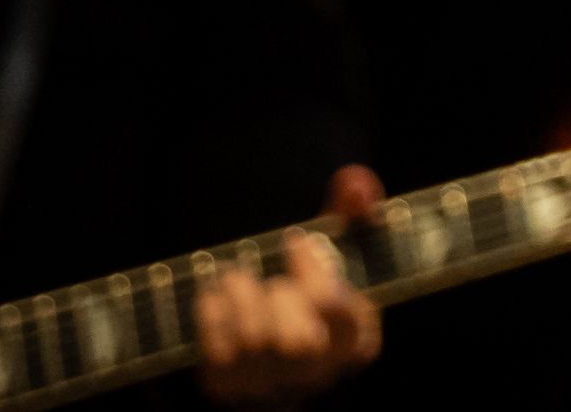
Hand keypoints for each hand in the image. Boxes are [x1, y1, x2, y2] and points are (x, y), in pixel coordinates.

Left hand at [190, 169, 378, 398]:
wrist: (274, 332)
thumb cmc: (313, 284)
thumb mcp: (340, 251)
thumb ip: (352, 214)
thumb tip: (355, 183)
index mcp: (358, 340)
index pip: (342, 316)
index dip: (316, 275)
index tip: (294, 241)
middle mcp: (318, 372)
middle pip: (297, 344)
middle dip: (277, 298)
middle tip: (266, 273)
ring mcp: (272, 385)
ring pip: (254, 349)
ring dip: (239, 301)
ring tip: (234, 276)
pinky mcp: (232, 387)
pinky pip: (217, 357)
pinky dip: (212, 318)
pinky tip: (215, 295)